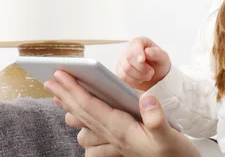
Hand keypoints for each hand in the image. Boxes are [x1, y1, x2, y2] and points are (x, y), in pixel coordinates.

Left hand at [45, 70, 199, 156]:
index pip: (90, 107)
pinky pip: (93, 138)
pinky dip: (84, 127)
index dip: (74, 90)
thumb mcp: (168, 135)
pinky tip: (82, 122)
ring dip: (71, 110)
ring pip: (84, 126)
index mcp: (121, 130)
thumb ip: (156, 118)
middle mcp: (114, 137)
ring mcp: (115, 143)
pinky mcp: (120, 146)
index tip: (61, 75)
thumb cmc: (174, 152)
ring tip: (61, 97)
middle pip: (82, 113)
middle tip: (50, 80)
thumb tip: (146, 97)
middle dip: (65, 95)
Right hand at [117, 37, 171, 90]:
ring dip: (139, 75)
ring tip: (148, 76)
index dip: (137, 52)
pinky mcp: (120, 70)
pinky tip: (140, 79)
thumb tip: (147, 51)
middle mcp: (130, 49)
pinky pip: (122, 76)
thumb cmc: (159, 64)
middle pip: (128, 57)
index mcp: (141, 42)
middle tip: (151, 72)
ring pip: (126, 68)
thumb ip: (157, 53)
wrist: (156, 77)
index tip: (142, 60)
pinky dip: (133, 80)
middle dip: (141, 68)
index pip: (135, 44)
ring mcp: (123, 60)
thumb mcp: (163, 58)